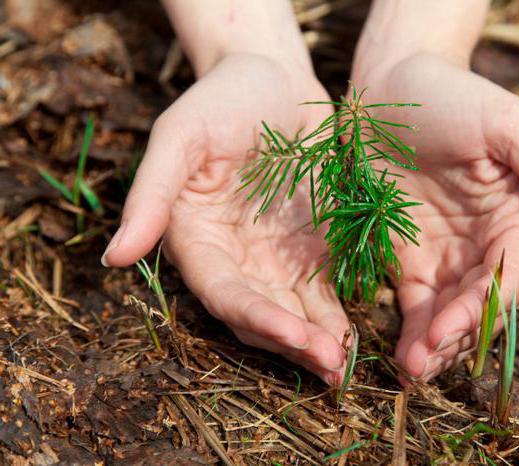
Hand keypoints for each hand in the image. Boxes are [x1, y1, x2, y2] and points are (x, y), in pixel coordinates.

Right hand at [102, 50, 349, 384]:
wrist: (272, 78)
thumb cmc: (220, 100)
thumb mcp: (180, 136)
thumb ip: (150, 195)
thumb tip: (113, 258)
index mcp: (197, 239)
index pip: (224, 293)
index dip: (256, 318)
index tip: (293, 335)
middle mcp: (234, 258)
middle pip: (260, 315)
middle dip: (293, 343)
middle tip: (332, 367)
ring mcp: (274, 256)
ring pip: (293, 313)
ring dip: (318, 341)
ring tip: (345, 366)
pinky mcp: (309, 247)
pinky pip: (322, 291)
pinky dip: (336, 315)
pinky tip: (354, 336)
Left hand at [352, 52, 518, 381]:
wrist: (388, 88)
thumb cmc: (453, 97)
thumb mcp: (508, 126)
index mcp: (518, 217)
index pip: (510, 274)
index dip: (485, 306)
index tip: (453, 328)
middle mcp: (485, 243)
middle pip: (480, 304)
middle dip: (456, 336)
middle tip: (424, 363)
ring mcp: (446, 254)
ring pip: (448, 313)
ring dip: (435, 346)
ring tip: (412, 370)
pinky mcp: (408, 258)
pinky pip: (414, 303)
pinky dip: (411, 331)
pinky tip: (402, 355)